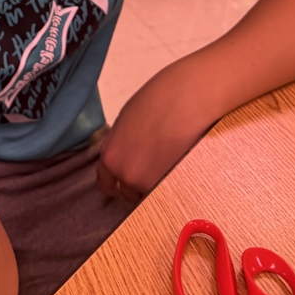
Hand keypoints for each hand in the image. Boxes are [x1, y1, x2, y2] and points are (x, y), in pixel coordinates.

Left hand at [96, 58, 217, 203]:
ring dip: (156, 186)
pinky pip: (169, 193)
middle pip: (128, 192)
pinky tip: (180, 168)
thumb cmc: (157, 101)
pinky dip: (173, 185)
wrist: (188, 99)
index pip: (106, 183)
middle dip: (138, 184)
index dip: (115, 184)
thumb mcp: (126, 122)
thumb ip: (121, 145)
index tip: (122, 184)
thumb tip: (126, 157)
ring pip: (150, 195)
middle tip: (152, 168)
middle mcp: (126, 175)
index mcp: (110, 157)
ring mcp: (150, 184)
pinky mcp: (174, 186)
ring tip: (169, 165)